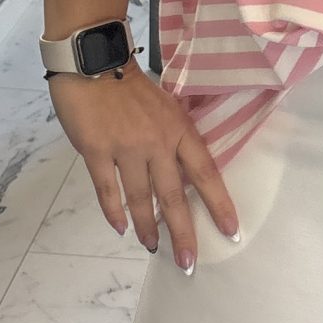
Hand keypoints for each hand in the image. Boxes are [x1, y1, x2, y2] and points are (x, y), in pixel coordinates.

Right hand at [47, 65, 239, 271]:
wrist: (92, 60)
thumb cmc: (129, 86)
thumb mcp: (165, 107)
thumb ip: (173, 138)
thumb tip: (183, 174)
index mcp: (178, 129)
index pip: (206, 173)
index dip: (219, 204)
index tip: (230, 231)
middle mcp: (156, 142)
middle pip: (174, 195)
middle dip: (182, 232)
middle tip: (188, 262)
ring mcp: (125, 148)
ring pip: (141, 198)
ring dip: (147, 227)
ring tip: (153, 247)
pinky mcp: (96, 151)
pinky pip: (107, 189)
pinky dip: (113, 212)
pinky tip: (121, 229)